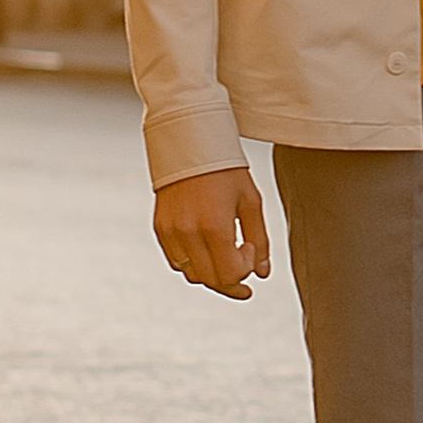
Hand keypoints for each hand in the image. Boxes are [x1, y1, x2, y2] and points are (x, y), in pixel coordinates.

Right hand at [153, 168, 272, 299]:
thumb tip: (263, 274)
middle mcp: (188, 233)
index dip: (245, 269)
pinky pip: (177, 261)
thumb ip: (260, 240)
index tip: (248, 247)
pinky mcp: (160, 229)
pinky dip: (194, 263)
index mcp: (214, 226)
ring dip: (212, 273)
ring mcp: (171, 232)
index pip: (230, 274)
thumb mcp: (251, 202)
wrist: (190, 143)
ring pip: (192, 275)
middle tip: (243, 265)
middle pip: (211, 280)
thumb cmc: (226, 170)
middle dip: (231, 279)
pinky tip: (207, 249)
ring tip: (225, 256)